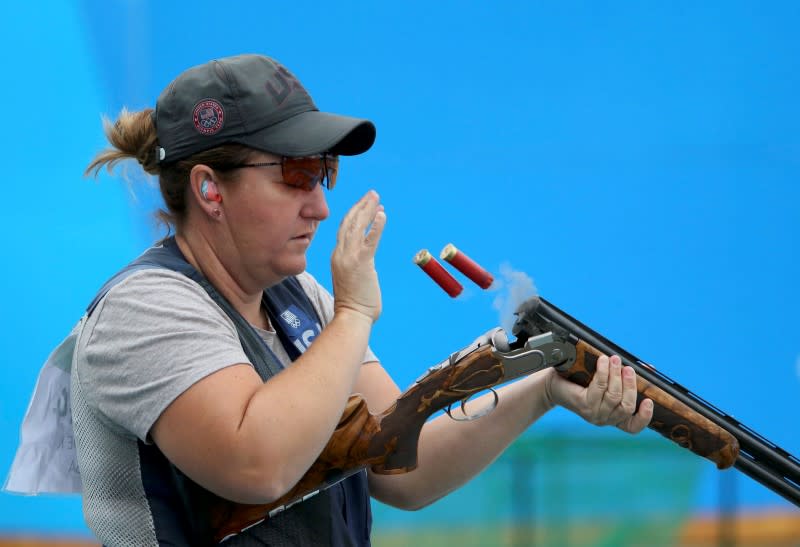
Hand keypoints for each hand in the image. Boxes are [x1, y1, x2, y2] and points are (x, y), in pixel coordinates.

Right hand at [331, 190, 385, 322]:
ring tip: (377, 198)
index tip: (368, 205)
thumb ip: (357, 264)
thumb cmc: (354, 302)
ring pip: (357, 226)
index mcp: (338, 256)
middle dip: (361, 206)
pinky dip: (376, 226)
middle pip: (349, 222)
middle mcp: (340, 253)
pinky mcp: (361, 263)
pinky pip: (370, 240)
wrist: (351, 316)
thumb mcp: (352, 277)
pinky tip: (382, 215)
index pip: (345, 229)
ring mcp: (349, 257)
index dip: (356, 214)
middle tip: (372, 194)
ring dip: (368, 210)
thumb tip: (366, 262)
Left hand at [546, 355, 653, 433]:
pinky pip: (598, 387)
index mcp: (614, 416)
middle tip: (629, 368)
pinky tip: (603, 361)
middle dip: (630, 385)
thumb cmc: (582, 381)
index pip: (633, 427)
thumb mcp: (608, 380)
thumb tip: (649, 368)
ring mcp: (593, 414)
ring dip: (616, 375)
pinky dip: (603, 372)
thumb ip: (626, 377)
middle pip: (626, 407)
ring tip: (614, 359)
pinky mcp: (583, 405)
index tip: (649, 401)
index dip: (644, 417)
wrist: (554, 384)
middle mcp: (605, 419)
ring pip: (613, 396)